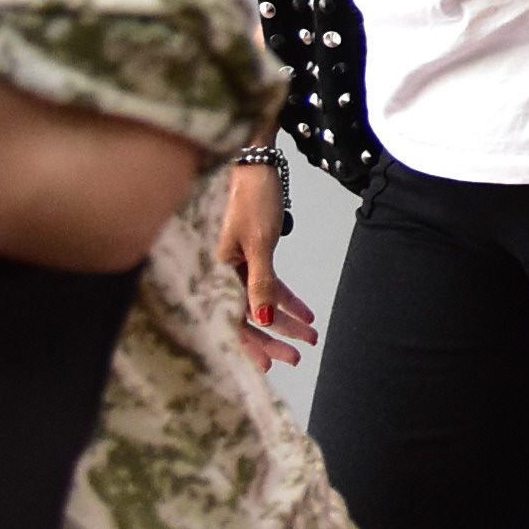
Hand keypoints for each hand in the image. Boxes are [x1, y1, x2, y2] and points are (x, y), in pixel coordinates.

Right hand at [213, 160, 315, 369]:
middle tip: (298, 356)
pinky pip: (270, 284)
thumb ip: (261, 283)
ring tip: (310, 336)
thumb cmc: (252, 198)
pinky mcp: (254, 255)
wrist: (255, 165)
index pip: (233, 318)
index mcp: (218, 271)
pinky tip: (305, 312)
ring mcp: (239, 265)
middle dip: (275, 337)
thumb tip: (264, 319)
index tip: (271, 364)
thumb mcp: (259, 243)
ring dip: (287, 320)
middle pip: (249, 315)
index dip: (251, 344)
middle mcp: (225, 272)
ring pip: (263, 302)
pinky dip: (288, 298)